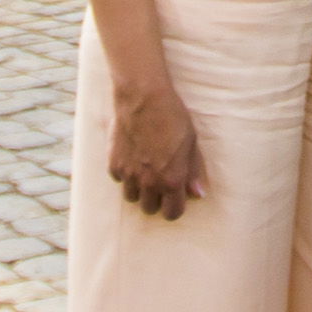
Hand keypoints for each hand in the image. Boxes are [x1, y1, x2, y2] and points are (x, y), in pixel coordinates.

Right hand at [106, 70, 207, 217]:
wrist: (143, 98)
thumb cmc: (172, 118)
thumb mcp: (191, 143)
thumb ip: (193, 172)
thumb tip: (198, 194)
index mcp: (171, 180)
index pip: (172, 214)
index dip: (174, 208)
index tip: (174, 199)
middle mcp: (149, 182)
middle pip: (149, 209)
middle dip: (156, 200)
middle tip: (159, 183)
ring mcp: (129, 175)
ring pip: (132, 198)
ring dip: (138, 189)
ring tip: (144, 171)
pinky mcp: (114, 164)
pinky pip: (119, 180)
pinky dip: (125, 174)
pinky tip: (132, 157)